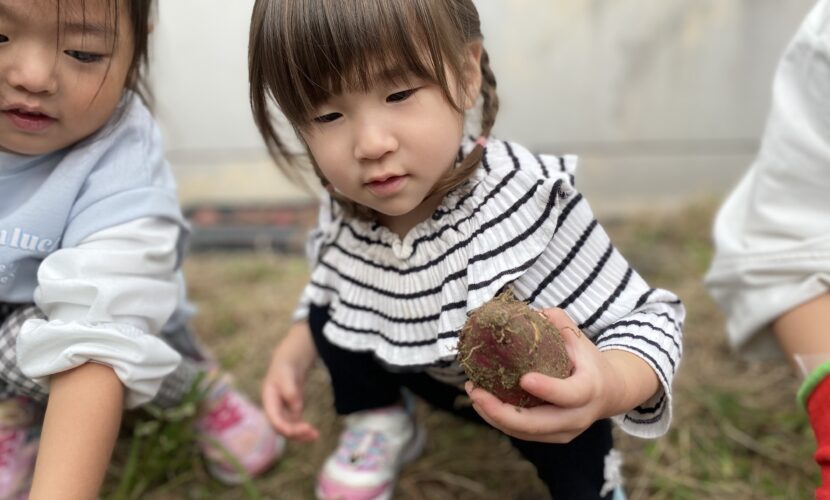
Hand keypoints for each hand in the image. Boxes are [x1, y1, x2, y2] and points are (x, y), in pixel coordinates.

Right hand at [261, 321, 319, 441]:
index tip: (301, 429)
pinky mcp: (290, 412)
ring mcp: (282, 412)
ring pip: (289, 429)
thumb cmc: (285, 367)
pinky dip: (303, 430)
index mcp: (269, 401)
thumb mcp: (287, 374)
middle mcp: (273, 409)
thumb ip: (291, 391)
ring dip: (301, 435)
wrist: (288, 362)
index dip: (286, 428)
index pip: (275, 420)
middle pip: (282, 428)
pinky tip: (314, 433)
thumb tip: (297, 409)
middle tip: (312, 433)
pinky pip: (296, 425)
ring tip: (315, 436)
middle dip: (296, 433)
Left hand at [465, 307, 627, 442]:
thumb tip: (532, 312)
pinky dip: (499, 420)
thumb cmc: (588, 360)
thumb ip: (559, 322)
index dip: (548, 389)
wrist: (609, 392)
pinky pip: (522, 434)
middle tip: (476, 391)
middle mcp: (578, 417)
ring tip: (473, 392)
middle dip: (502, 412)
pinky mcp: (552, 437)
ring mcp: (565, 431)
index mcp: (589, 390)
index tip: (524, 379)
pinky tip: (481, 402)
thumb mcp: (580, 339)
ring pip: (525, 432)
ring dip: (493, 416)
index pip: (569, 394)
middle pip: (538, 424)